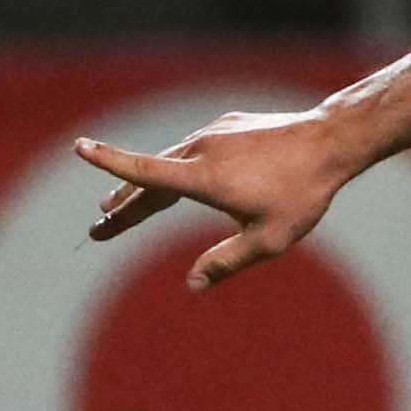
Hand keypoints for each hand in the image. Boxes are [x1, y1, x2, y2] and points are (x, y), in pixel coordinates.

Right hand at [76, 105, 361, 288]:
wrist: (331, 140)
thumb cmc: (302, 194)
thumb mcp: (269, 239)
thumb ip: (227, 261)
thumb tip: (192, 284)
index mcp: (203, 177)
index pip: (145, 173)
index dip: (109, 163)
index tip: (79, 147)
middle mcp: (201, 150)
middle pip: (148, 179)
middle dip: (120, 205)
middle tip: (98, 228)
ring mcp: (213, 134)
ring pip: (168, 162)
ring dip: (143, 185)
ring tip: (119, 205)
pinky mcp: (227, 126)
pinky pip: (192, 149)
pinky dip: (173, 168)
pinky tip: (172, 180)